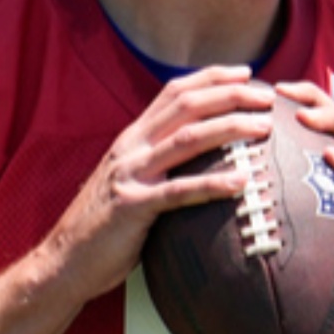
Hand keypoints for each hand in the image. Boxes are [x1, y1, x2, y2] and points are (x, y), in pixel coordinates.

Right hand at [42, 66, 274, 303]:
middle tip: (268, 97)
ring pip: (187, 139)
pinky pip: (179, 191)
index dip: (212, 78)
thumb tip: (202, 157)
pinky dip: (213, 184)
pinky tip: (242, 182)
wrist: (64, 260)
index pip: (174, 92)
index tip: (246, 73)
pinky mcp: (133, 206)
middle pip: (186, 105)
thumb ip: (159, 163)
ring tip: (262, 127)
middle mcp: (132, 148)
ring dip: (229, 128)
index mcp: (133, 138)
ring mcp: (132, 175)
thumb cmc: (106, 225)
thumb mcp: (132, 180)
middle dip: (231, 95)